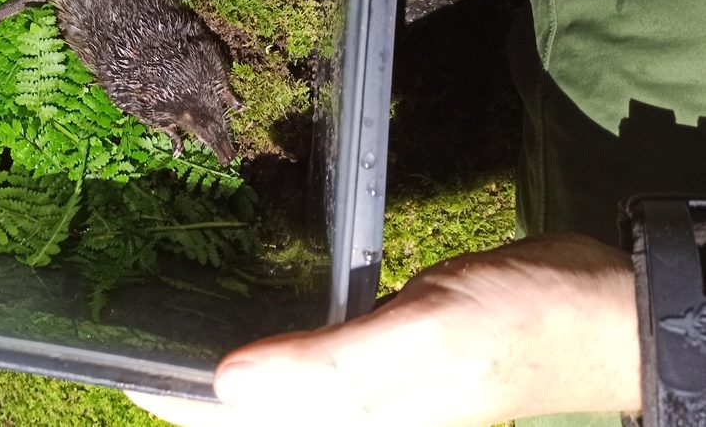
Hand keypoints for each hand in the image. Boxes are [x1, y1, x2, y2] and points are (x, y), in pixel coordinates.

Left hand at [128, 234, 639, 425]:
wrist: (590, 304)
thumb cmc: (510, 328)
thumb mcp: (414, 345)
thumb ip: (324, 372)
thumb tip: (226, 387)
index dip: (183, 413)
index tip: (128, 377)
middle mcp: (353, 424)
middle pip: (259, 420)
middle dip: (200, 397)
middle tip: (138, 340)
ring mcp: (367, 398)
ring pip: (280, 394)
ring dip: (233, 371)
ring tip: (173, 328)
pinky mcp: (377, 365)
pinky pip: (312, 365)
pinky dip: (277, 347)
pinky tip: (251, 315)